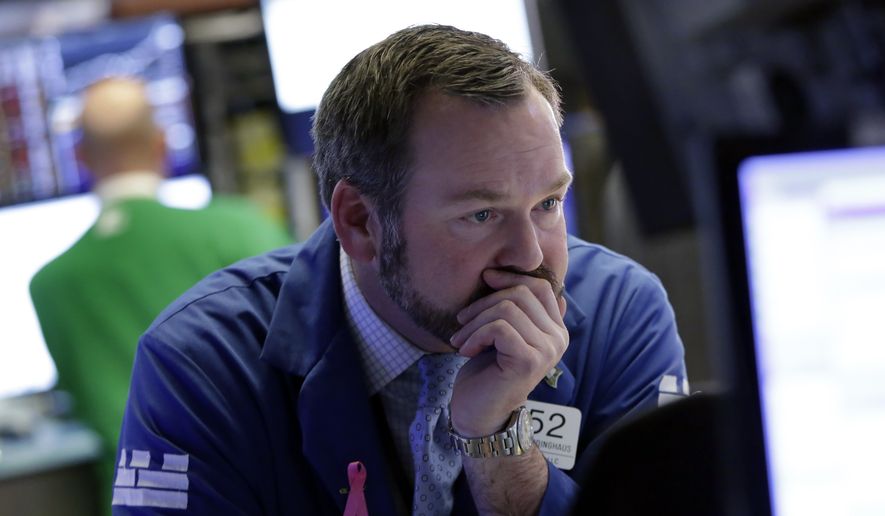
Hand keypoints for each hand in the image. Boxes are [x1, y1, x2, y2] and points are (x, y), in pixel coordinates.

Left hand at [448, 268, 567, 436]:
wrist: (479, 413)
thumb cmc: (487, 370)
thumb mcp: (501, 331)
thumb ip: (513, 308)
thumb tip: (506, 272)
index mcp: (555, 328)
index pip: (540, 286)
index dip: (510, 278)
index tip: (484, 280)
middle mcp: (558, 338)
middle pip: (522, 294)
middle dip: (484, 302)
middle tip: (462, 321)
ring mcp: (547, 350)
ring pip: (507, 309)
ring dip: (475, 322)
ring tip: (461, 339)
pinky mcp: (529, 361)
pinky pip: (499, 328)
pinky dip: (476, 336)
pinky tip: (466, 351)